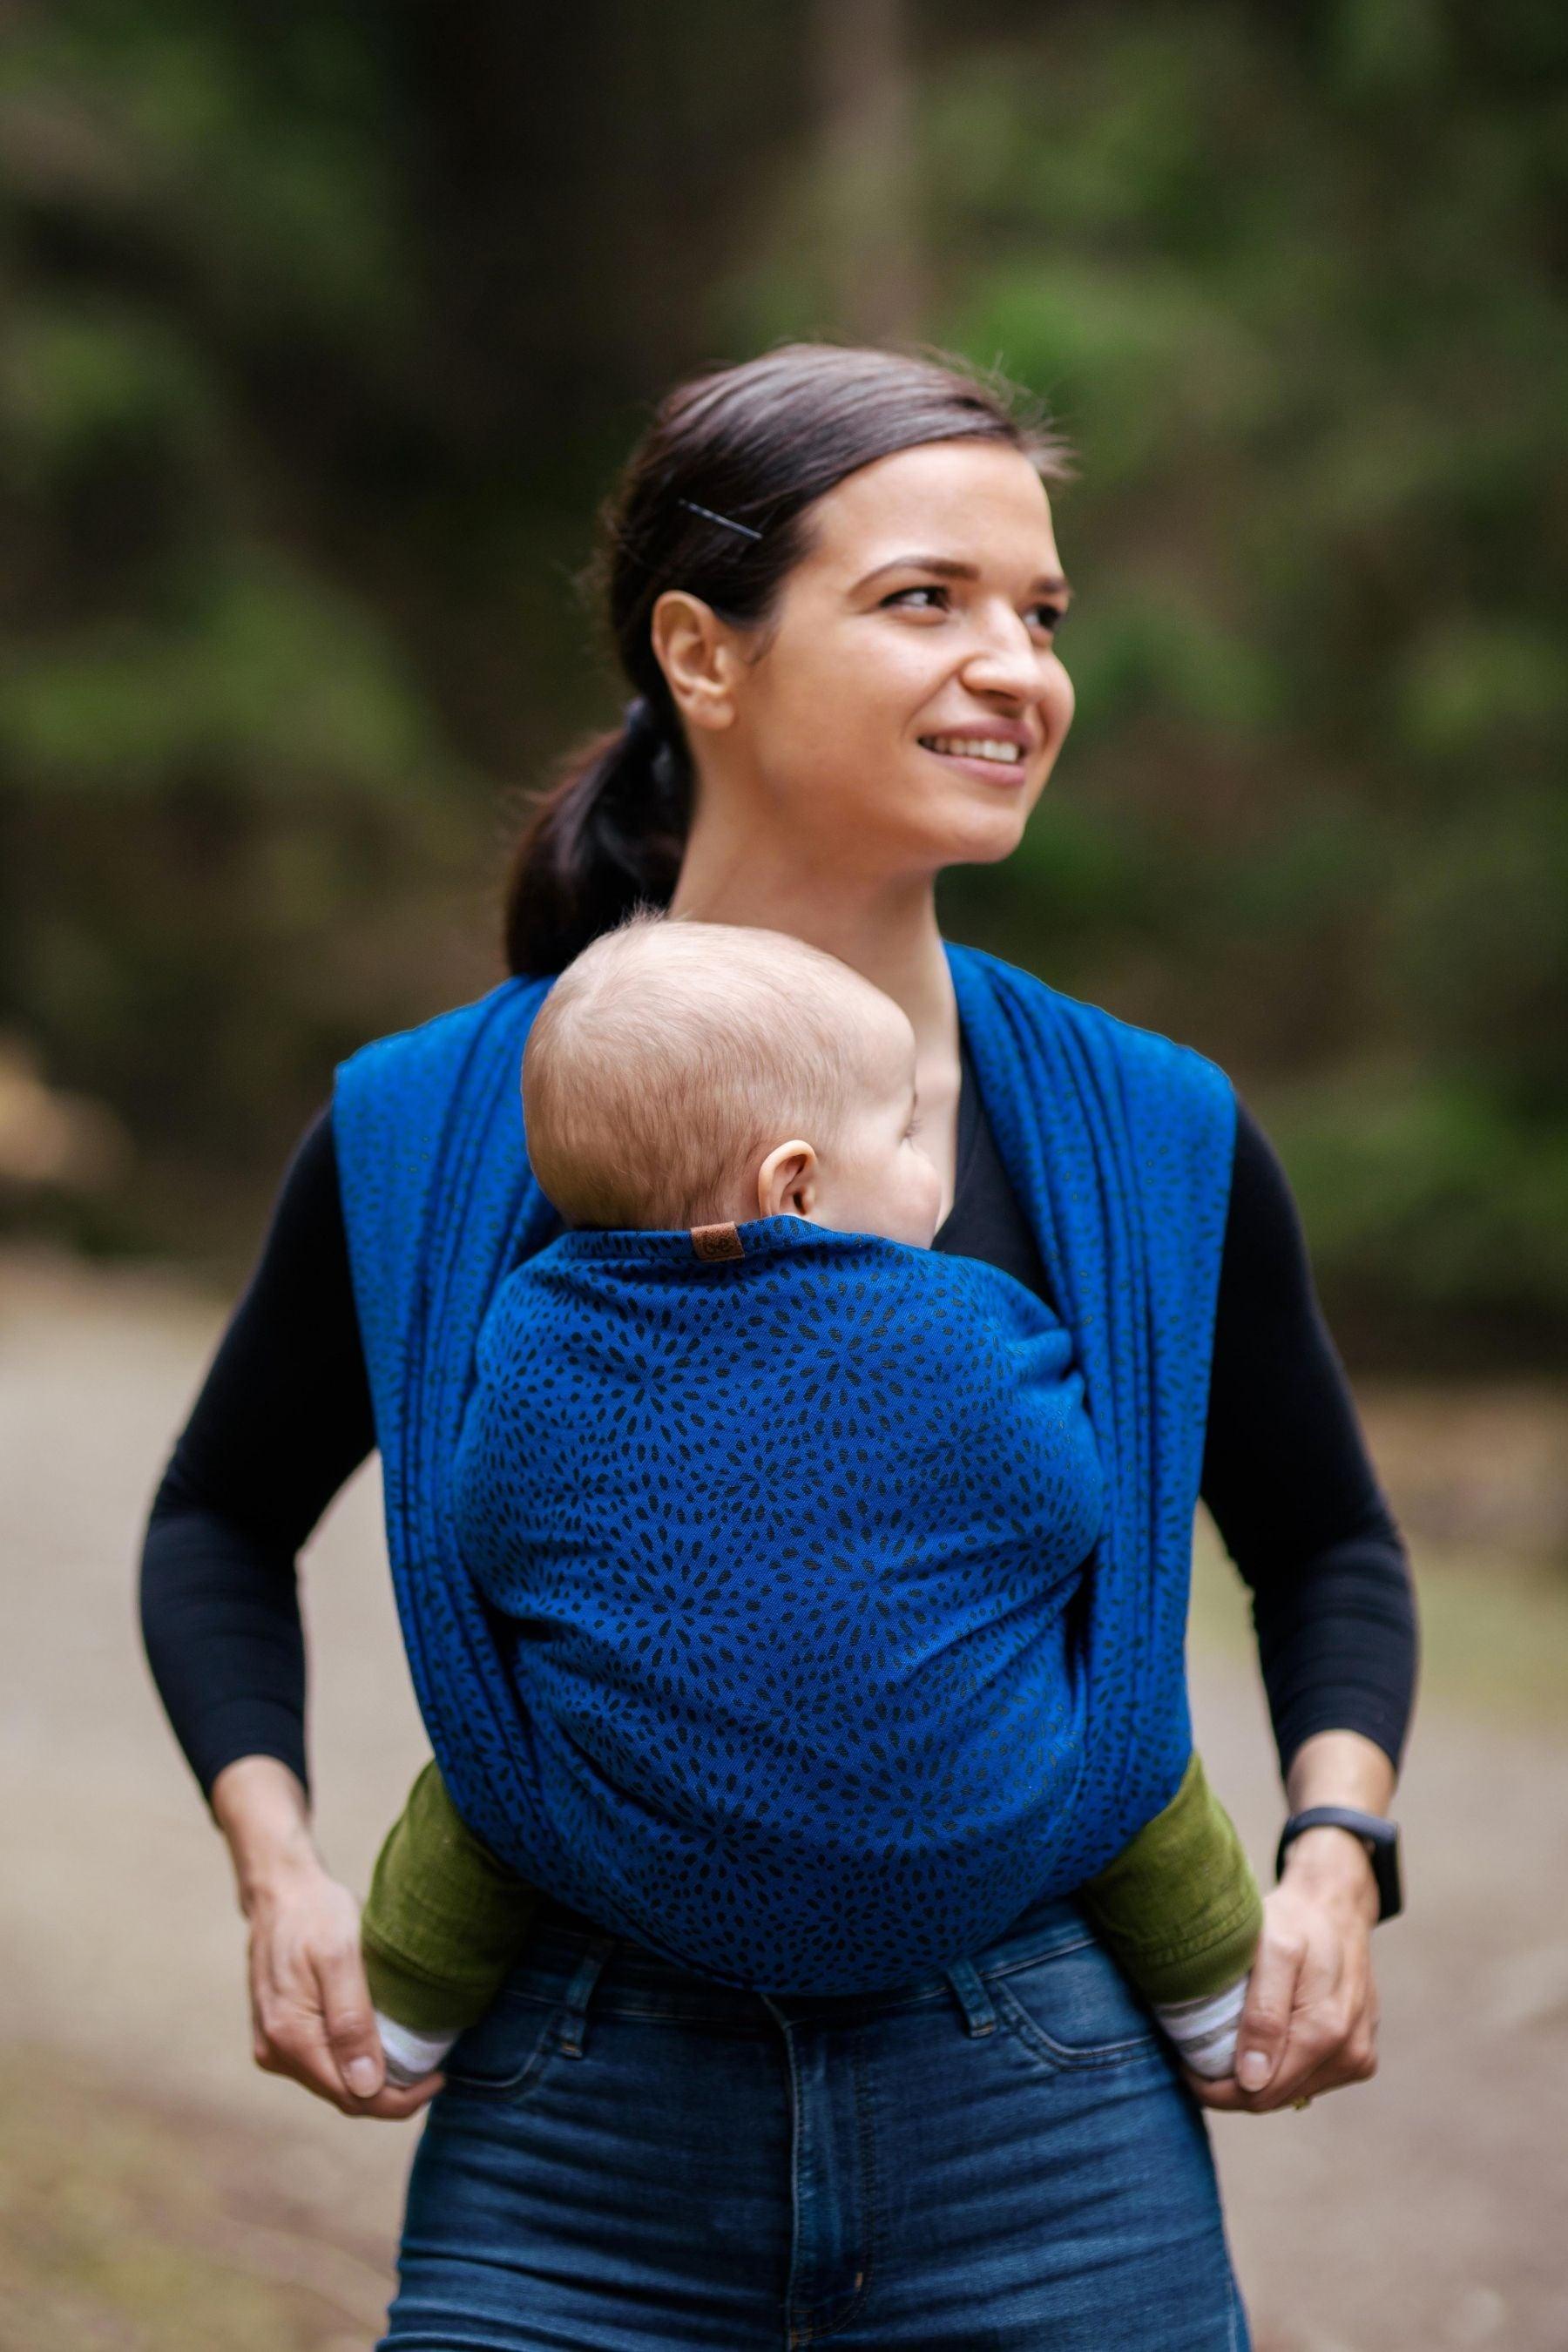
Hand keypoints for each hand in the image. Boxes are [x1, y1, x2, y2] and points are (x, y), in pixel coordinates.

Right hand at [245, 1854, 443, 2119]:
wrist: (280, 1891)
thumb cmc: (315, 1914)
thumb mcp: (340, 1957)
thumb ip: (351, 2022)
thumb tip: (367, 2087)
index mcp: (290, 2037)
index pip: (353, 2097)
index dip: (399, 2099)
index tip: (438, 2078)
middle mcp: (275, 2051)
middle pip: (343, 2096)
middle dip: (389, 2093)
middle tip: (433, 2069)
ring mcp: (273, 2045)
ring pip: (333, 2083)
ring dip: (372, 2079)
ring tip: (412, 2058)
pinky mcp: (278, 2035)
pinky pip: (321, 2064)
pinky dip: (352, 2061)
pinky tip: (378, 2042)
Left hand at [1187, 1825, 1380, 2114]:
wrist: (1336, 1905)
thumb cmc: (1297, 1921)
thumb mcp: (1273, 1949)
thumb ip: (1264, 2014)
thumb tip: (1252, 2081)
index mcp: (1327, 2032)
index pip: (1258, 2094)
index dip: (1214, 2088)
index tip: (1184, 2064)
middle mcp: (1349, 2053)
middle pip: (1273, 2098)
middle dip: (1231, 2083)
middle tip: (1198, 2050)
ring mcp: (1357, 2057)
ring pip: (1290, 2092)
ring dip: (1256, 2076)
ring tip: (1229, 2038)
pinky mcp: (1359, 2055)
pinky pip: (1309, 2079)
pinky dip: (1280, 2066)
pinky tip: (1262, 2038)